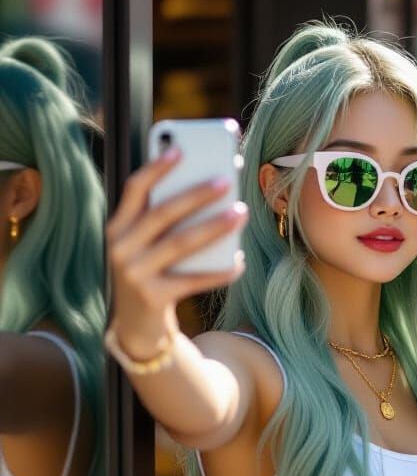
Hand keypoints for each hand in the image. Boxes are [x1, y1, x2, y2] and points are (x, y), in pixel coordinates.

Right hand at [106, 149, 247, 356]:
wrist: (136, 326)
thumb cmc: (151, 273)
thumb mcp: (147, 245)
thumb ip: (164, 221)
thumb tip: (209, 191)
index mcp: (117, 227)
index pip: (134, 189)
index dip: (156, 168)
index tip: (180, 150)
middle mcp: (120, 248)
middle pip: (163, 213)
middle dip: (196, 194)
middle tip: (226, 180)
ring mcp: (134, 273)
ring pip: (181, 243)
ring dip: (214, 227)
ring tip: (240, 213)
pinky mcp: (153, 297)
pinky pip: (194, 280)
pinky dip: (219, 271)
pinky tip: (240, 261)